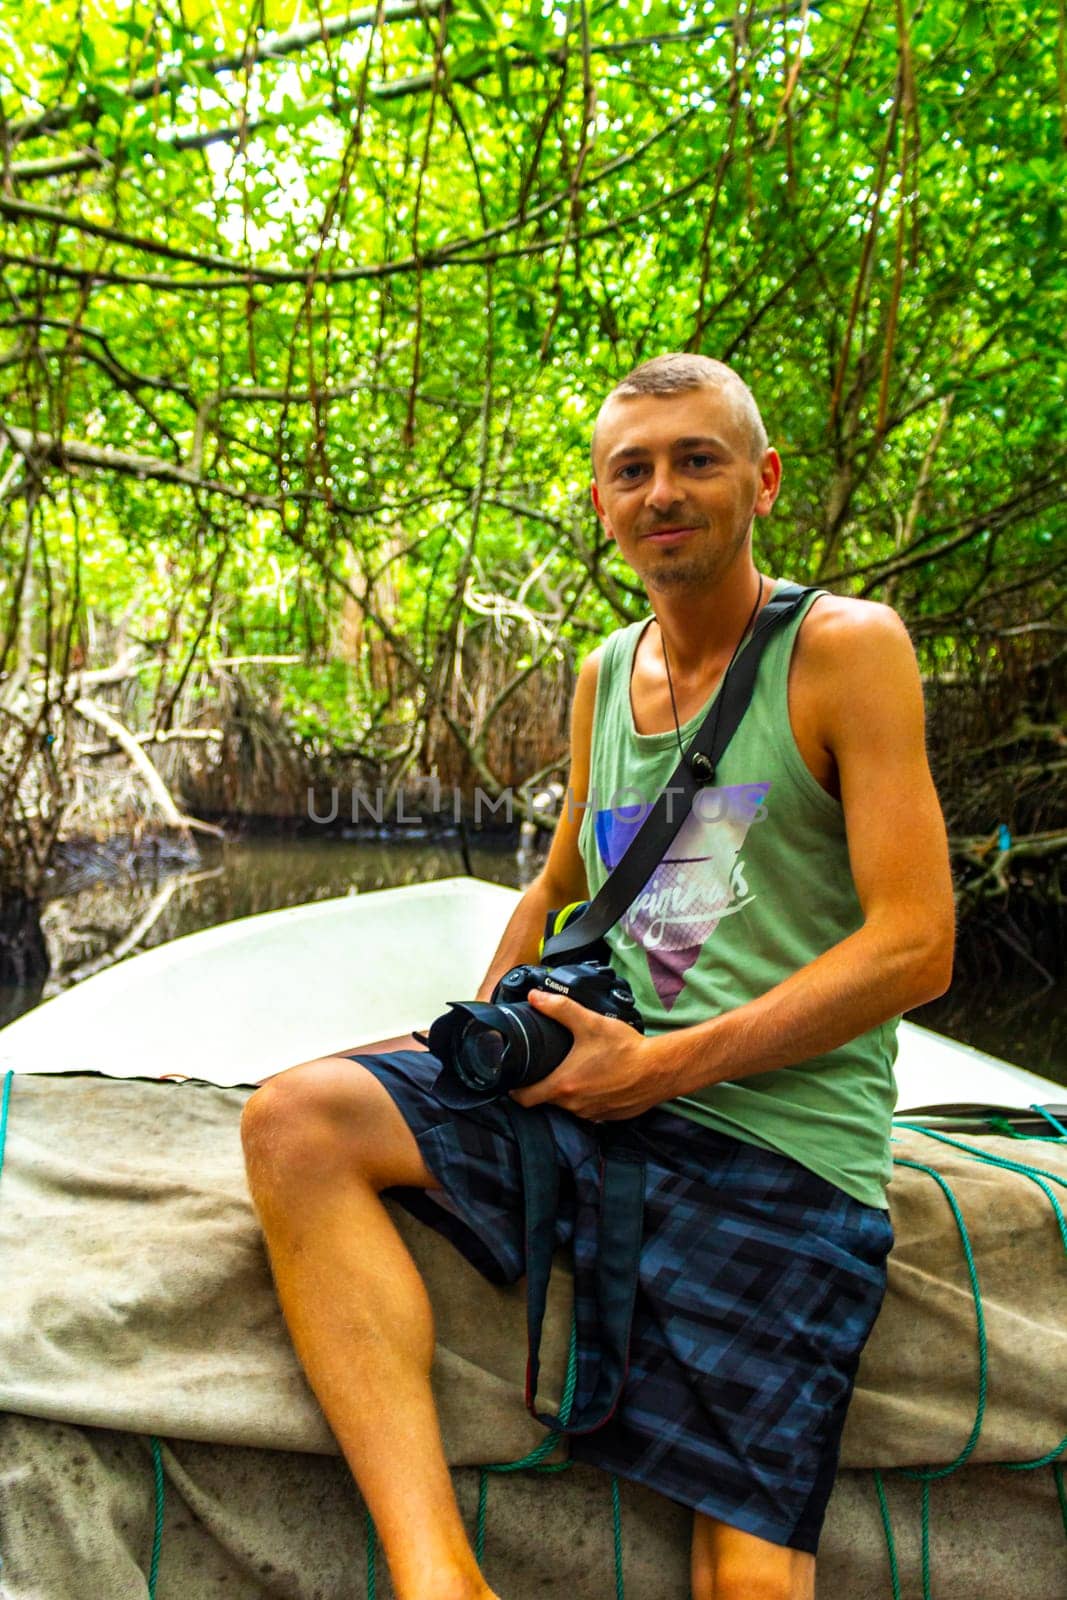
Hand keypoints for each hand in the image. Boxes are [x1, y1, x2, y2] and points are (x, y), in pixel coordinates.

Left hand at [509, 988, 679, 1120]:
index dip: (515, 1089)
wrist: (659, 1069)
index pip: (524, 1099)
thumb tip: (535, 997)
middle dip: (542, 1086)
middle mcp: (574, 1106)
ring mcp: (591, 1114)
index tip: (515, 1078)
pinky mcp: (607, 1117)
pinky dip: (586, 1098)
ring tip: (571, 1071)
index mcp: (563, 1086)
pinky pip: (588, 1111)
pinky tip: (595, 1081)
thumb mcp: (590, 1023)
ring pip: (567, 1107)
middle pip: (545, 1101)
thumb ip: (559, 1008)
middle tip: (544, 1067)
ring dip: (566, 1092)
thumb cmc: (625, 1048)